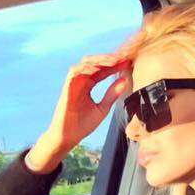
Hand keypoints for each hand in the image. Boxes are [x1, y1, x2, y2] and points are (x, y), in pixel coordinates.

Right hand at [26, 54, 130, 173]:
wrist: (68, 137)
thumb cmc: (83, 125)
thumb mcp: (102, 108)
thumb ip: (112, 94)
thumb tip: (125, 80)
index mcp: (88, 85)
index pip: (103, 70)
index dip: (115, 66)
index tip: (128, 63)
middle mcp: (81, 81)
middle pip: (95, 63)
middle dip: (109, 59)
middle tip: (123, 57)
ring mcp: (73, 83)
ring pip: (85, 63)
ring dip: (99, 60)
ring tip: (114, 60)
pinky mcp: (66, 87)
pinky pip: (75, 72)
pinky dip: (86, 68)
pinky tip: (98, 68)